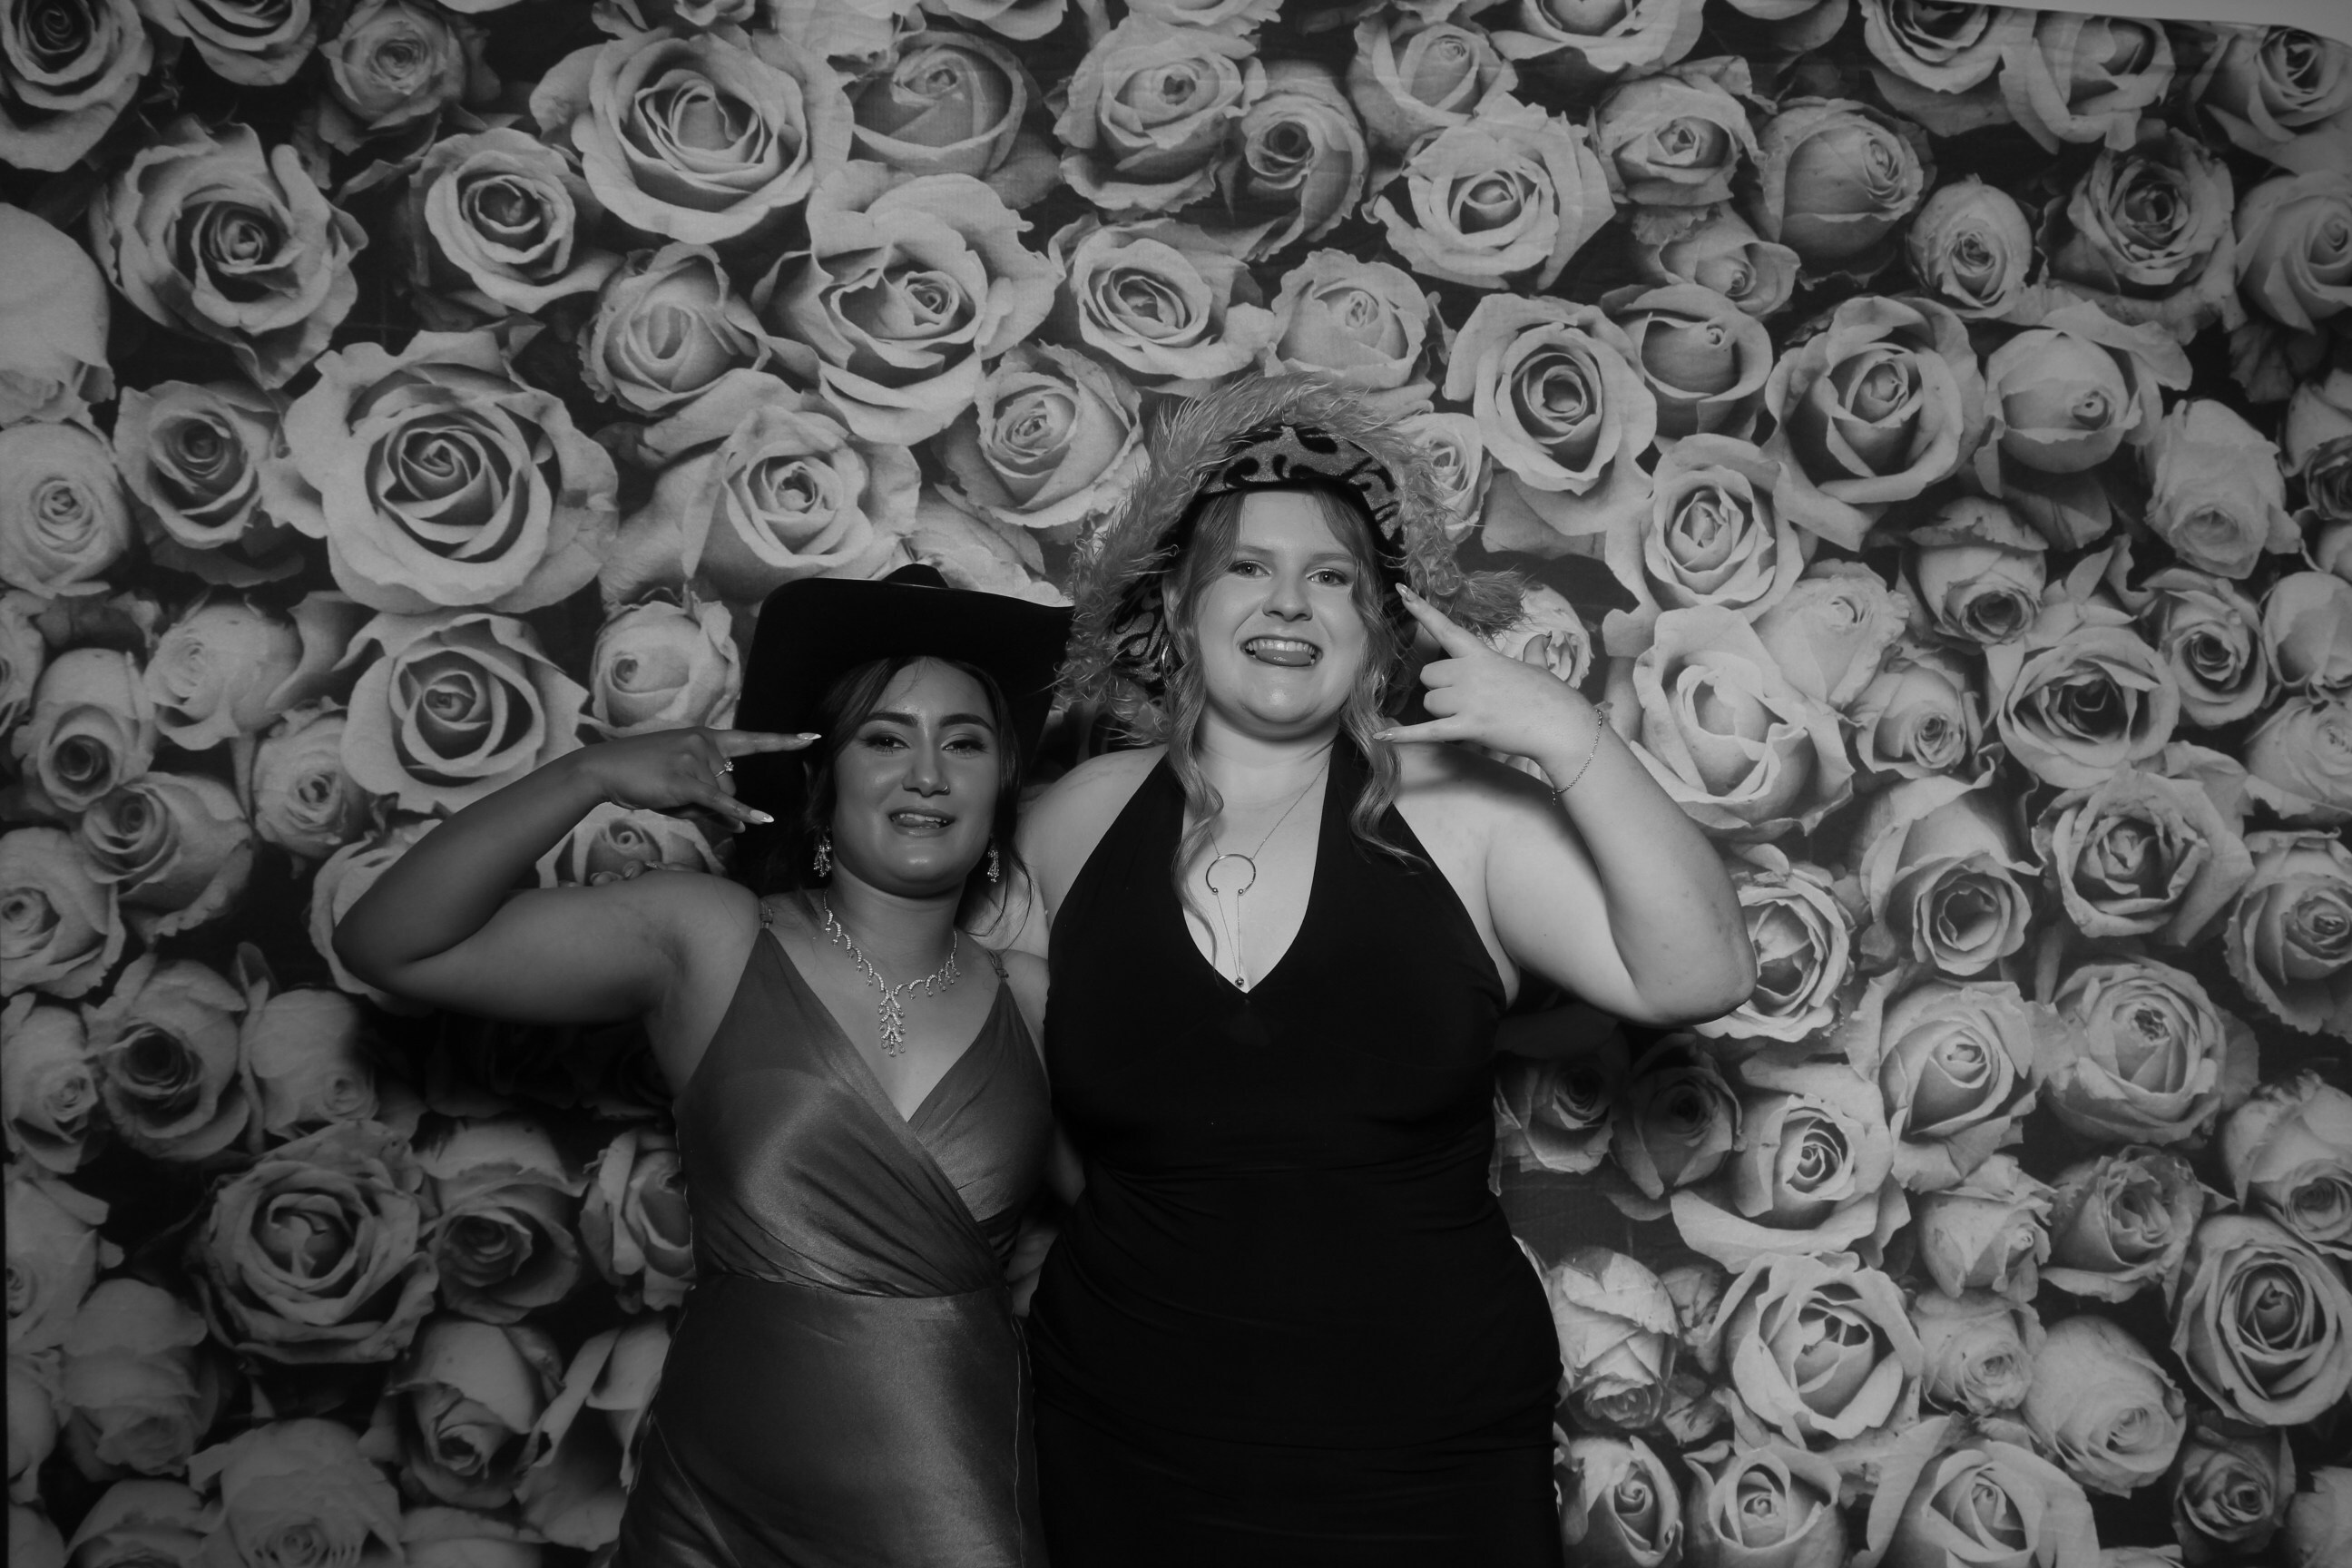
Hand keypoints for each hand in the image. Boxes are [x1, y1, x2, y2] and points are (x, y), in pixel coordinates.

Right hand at [571, 727, 814, 827]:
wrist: (604, 770)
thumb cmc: (644, 778)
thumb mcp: (682, 789)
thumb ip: (715, 806)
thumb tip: (745, 828)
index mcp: (708, 738)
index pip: (753, 740)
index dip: (783, 741)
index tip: (813, 737)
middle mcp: (706, 743)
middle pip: (732, 787)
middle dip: (709, 801)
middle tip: (672, 791)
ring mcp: (696, 758)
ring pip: (720, 799)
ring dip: (696, 807)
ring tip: (664, 792)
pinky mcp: (686, 780)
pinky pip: (720, 802)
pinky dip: (741, 813)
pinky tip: (763, 820)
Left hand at [1376, 586, 1596, 762]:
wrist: (1561, 725)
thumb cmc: (1551, 697)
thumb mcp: (1538, 668)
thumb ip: (1533, 652)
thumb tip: (1541, 640)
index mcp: (1482, 655)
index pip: (1445, 628)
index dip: (1422, 610)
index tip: (1401, 592)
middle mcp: (1470, 673)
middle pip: (1428, 676)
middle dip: (1438, 688)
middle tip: (1464, 699)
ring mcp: (1468, 700)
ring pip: (1429, 703)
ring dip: (1441, 712)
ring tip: (1470, 716)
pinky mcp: (1469, 726)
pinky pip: (1428, 731)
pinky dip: (1404, 736)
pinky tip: (1381, 737)